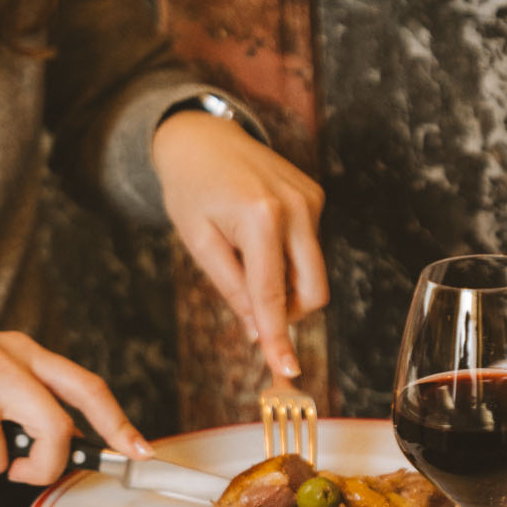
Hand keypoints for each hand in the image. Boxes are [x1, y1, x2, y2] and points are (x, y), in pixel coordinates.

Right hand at [0, 320, 152, 483]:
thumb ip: (24, 392)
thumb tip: (61, 441)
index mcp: (19, 349)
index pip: (84, 386)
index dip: (119, 422)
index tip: (139, 451)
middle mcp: (1, 362)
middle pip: (56, 431)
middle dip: (45, 467)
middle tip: (23, 473)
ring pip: (0, 459)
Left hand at [152, 111, 327, 381]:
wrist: (202, 137)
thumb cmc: (190, 189)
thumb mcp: (198, 242)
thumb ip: (231, 288)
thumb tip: (256, 330)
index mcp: (261, 217)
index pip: (273, 293)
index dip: (277, 336)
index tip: (287, 369)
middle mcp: (296, 207)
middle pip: (312, 290)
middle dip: (287, 311)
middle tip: (251, 306)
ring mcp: (312, 199)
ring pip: (314, 272)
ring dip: (285, 283)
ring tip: (245, 259)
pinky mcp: (316, 196)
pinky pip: (310, 247)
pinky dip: (287, 258)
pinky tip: (257, 237)